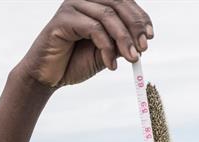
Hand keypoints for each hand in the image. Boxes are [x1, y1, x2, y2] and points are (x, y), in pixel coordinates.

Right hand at [17, 0, 152, 87]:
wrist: (48, 77)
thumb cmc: (75, 62)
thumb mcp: (106, 52)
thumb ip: (121, 43)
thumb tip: (143, 40)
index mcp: (95, 3)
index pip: (123, 1)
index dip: (140, 17)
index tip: (150, 36)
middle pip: (118, 3)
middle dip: (135, 27)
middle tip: (144, 48)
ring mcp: (72, 6)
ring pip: (108, 16)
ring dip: (124, 39)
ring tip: (132, 59)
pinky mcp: (63, 19)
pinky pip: (94, 29)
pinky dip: (106, 48)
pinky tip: (110, 65)